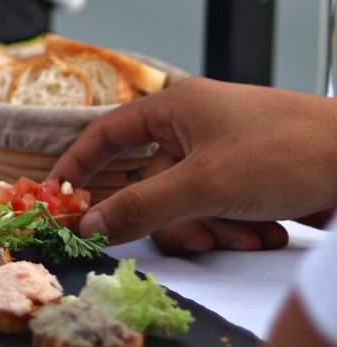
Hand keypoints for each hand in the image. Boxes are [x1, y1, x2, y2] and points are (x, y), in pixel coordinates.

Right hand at [50, 77, 336, 251]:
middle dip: (177, 219)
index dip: (79, 166)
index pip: (107, 134)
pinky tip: (271, 232)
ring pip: (188, 206)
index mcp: (175, 108)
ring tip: (253, 234)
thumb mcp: (205, 185)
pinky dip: (240, 230)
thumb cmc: (286, 153)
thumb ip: (141, 208)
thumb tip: (87, 227)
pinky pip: (221, 213)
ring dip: (215, 230)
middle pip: (152, 185)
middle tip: (201, 238)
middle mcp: (196, 127)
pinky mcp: (253, 179)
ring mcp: (226, 155)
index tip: (61, 202)